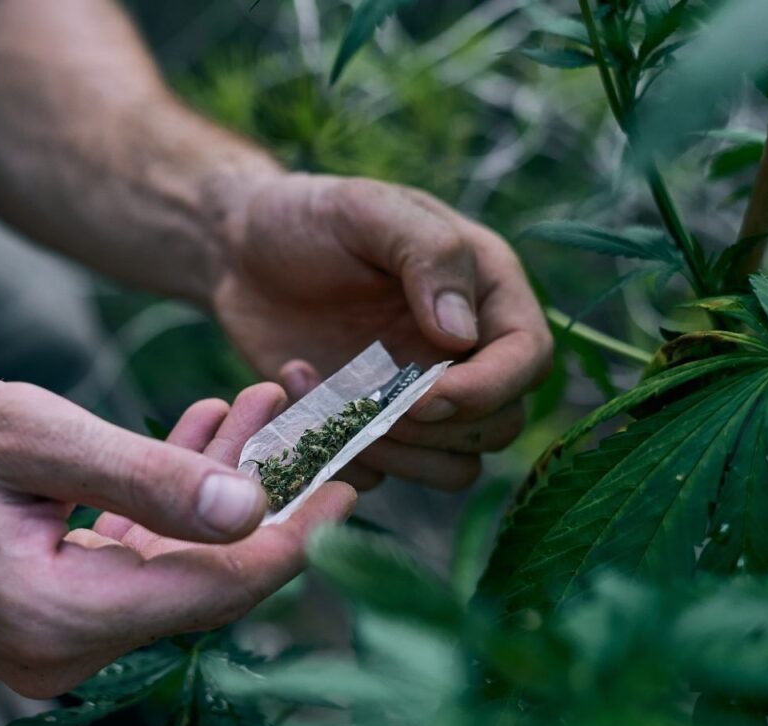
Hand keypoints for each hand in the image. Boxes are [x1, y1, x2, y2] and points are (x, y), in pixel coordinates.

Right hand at [0, 377, 354, 697]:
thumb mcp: (31, 435)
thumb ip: (144, 477)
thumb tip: (251, 513)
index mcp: (61, 615)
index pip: (217, 588)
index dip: (296, 535)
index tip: (352, 479)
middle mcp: (68, 646)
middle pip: (207, 576)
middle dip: (265, 493)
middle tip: (309, 417)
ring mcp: (63, 634)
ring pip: (180, 560)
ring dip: (221, 484)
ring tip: (259, 402)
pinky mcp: (58, 607)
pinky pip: (141, 554)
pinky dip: (175, 499)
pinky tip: (203, 435)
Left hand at [213, 174, 552, 490]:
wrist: (240, 252)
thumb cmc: (309, 218)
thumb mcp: (367, 209)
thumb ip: (428, 255)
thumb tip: (464, 335)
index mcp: (483, 292)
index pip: (527, 359)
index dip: (489, 389)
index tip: (428, 395)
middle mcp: (464, 352)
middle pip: (498, 426)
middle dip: (437, 428)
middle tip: (368, 398)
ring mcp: (419, 396)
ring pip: (450, 466)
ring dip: (394, 452)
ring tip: (327, 397)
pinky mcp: (371, 426)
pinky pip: (382, 473)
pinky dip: (341, 453)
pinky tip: (297, 387)